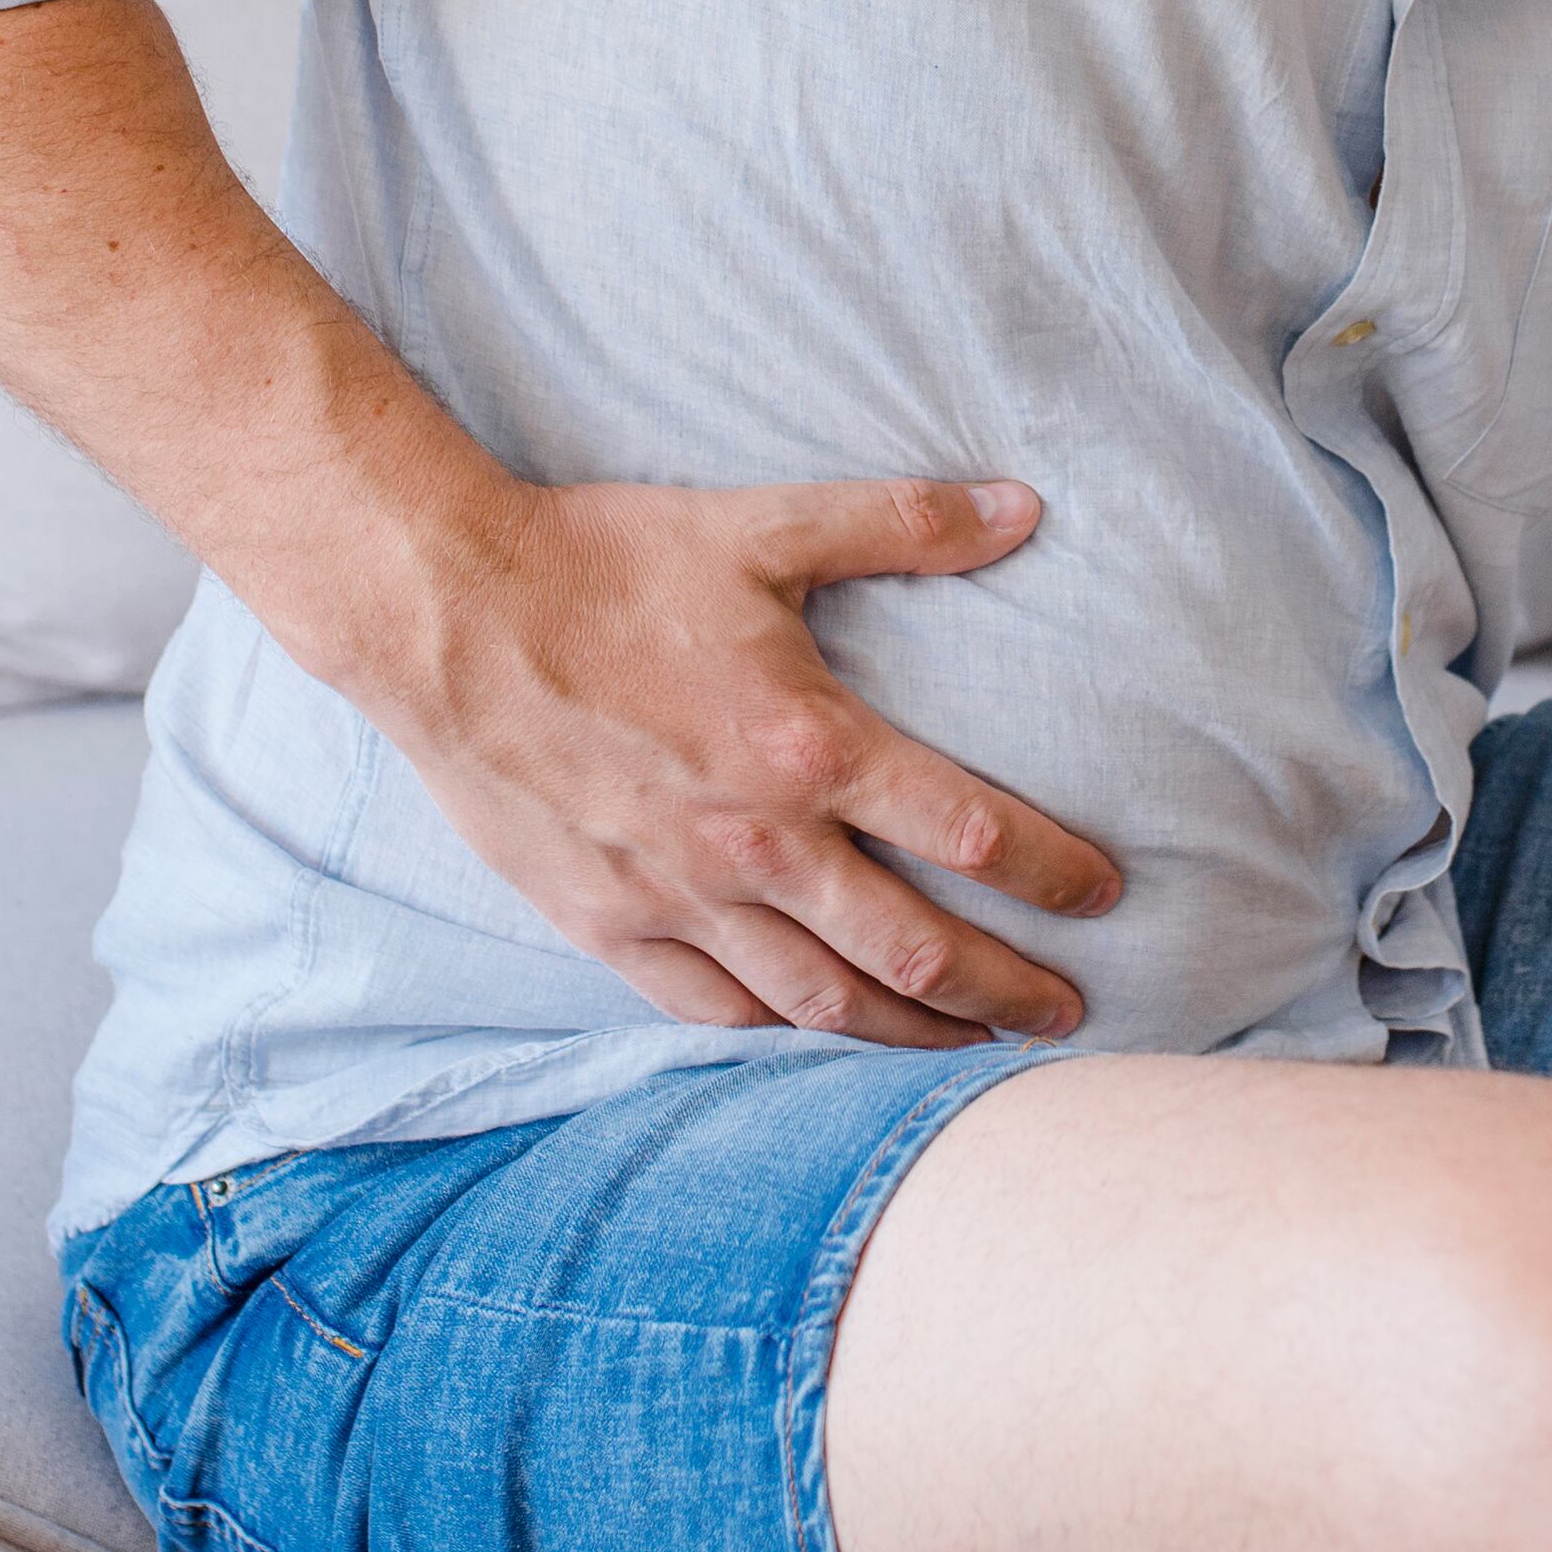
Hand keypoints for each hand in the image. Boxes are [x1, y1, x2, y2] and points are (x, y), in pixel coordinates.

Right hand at [329, 471, 1122, 1047]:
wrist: (446, 615)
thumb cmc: (605, 562)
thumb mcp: (762, 525)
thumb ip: (902, 523)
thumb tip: (1023, 506)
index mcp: (808, 747)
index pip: (971, 833)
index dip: (1053, 871)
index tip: (1105, 895)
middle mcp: (755, 843)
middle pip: (914, 951)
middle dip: (1003, 991)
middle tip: (1066, 1014)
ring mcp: (679, 897)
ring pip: (821, 1002)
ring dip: (908, 1032)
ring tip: (970, 1044)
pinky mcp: (610, 923)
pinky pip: (716, 1008)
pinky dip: (783, 1032)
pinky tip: (821, 1033)